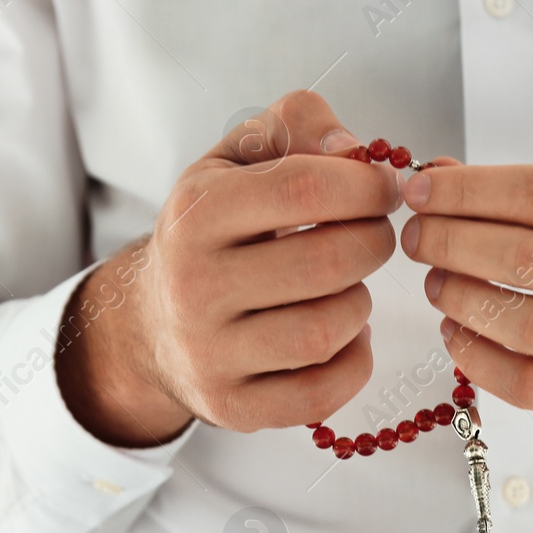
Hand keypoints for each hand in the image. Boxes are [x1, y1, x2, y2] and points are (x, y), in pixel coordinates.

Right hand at [55, 90, 400, 445]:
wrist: (150, 321)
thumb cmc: (211, 232)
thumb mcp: (234, 159)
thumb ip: (295, 124)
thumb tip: (355, 150)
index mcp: (196, 214)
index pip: (306, 187)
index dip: (366, 184)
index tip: (382, 188)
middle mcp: (193, 287)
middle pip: (327, 263)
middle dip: (372, 242)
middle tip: (371, 235)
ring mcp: (209, 355)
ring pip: (327, 331)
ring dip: (359, 303)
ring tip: (345, 286)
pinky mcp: (232, 407)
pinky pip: (322, 392)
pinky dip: (353, 360)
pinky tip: (342, 334)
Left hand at [400, 164, 532, 457]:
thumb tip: (439, 178)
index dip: (468, 191)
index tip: (421, 189)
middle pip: (525, 255)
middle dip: (451, 242)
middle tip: (418, 239)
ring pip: (522, 322)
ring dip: (460, 298)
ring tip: (437, 284)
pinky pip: (529, 383)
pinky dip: (478, 357)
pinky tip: (458, 334)